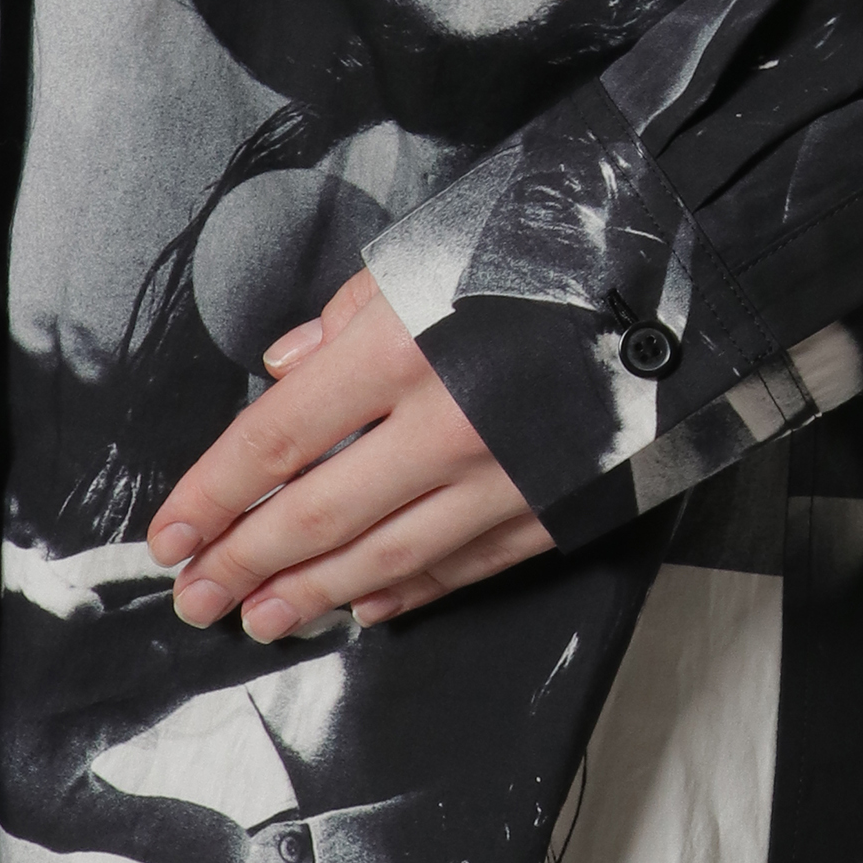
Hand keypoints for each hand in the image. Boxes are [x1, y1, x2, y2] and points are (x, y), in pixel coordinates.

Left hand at [146, 267, 552, 638]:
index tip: (171, 533)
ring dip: (312, 594)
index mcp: (405, 348)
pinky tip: (367, 606)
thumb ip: (353, 314)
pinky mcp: (555, 507)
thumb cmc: (557, 246)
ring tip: (261, 617)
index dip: (213, 495)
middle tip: (197, 597)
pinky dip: (409, 591)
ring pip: (385, 557)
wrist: (691, 272)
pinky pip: (465, 566)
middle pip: (316, 514)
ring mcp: (504, 477)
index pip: (276, 440)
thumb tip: (288, 370)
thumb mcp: (437, 249)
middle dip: (244, 562)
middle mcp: (447, 425)